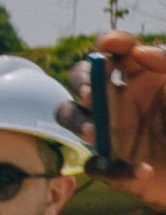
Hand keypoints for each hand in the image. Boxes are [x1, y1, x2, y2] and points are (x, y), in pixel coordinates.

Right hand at [93, 32, 165, 212]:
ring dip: (78, 123)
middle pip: (83, 80)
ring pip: (70, 117)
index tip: (107, 45)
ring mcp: (110, 131)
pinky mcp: (110, 164)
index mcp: (142, 77)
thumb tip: (138, 53)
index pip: (117, 52)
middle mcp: (119, 100)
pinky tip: (143, 170)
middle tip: (91, 95)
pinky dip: (114, 170)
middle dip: (81, 83)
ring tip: (94, 134)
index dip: (110, 43)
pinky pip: (95, 166)